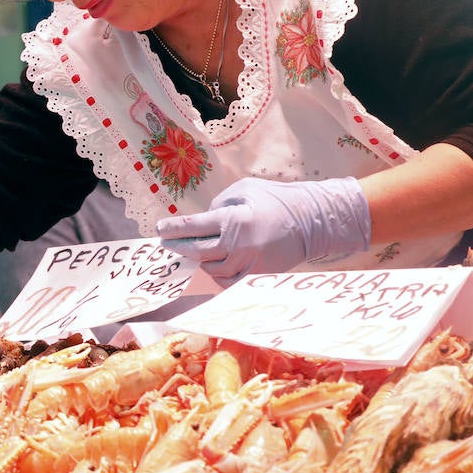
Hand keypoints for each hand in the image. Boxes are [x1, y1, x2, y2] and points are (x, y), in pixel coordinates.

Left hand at [156, 177, 370, 286]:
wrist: (312, 221)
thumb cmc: (275, 200)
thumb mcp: (245, 190)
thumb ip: (219, 204)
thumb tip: (201, 220)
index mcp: (233, 220)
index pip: (194, 227)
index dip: (173, 229)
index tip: (160, 229)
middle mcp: (238, 245)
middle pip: (196, 252)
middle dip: (178, 247)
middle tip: (166, 243)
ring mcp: (248, 264)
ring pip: (210, 269)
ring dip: (197, 261)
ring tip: (188, 252)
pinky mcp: (257, 276)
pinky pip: (227, 282)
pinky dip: (216, 275)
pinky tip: (209, 266)